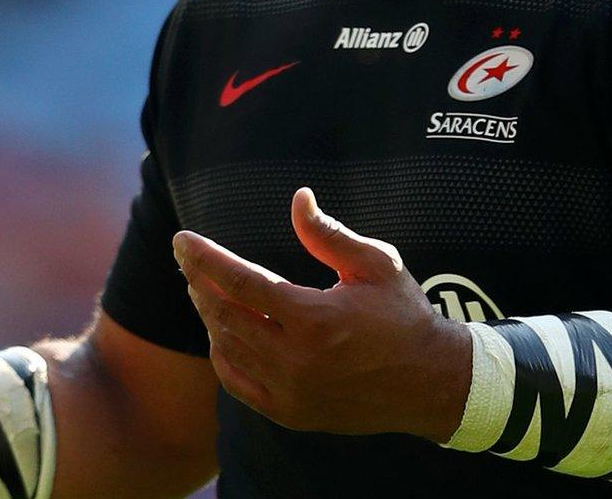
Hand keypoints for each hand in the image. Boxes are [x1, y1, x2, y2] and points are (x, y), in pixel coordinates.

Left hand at [173, 188, 471, 441]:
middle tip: (188, 260)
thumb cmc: (404, 315)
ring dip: (208, 315)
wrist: (430, 383)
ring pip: (227, 349)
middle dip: (199, 282)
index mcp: (315, 318)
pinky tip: (220, 333)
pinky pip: (238, 383)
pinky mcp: (291, 413)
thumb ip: (328, 234)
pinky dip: (222, 355)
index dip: (205, 258)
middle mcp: (296, 359)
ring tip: (201, 289)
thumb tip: (298, 198)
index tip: (181, 239)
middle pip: (224, 315)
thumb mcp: (375, 264)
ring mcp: (290, 391)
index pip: (240, 282)